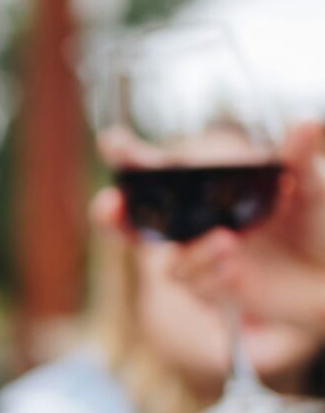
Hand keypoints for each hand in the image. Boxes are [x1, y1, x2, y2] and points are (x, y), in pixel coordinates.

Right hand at [95, 122, 324, 332]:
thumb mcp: (311, 186)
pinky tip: (236, 270)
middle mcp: (194, 225)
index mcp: (208, 190)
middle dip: (111, 216)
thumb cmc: (318, 224)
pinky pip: (196, 287)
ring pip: (172, 263)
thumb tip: (304, 123)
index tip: (113, 143)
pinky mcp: (212, 289)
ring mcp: (199, 258)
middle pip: (134, 224)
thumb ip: (298, 157)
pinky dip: (213, 276)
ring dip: (194, 254)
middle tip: (108, 205)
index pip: (158, 172)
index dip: (130, 157)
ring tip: (228, 243)